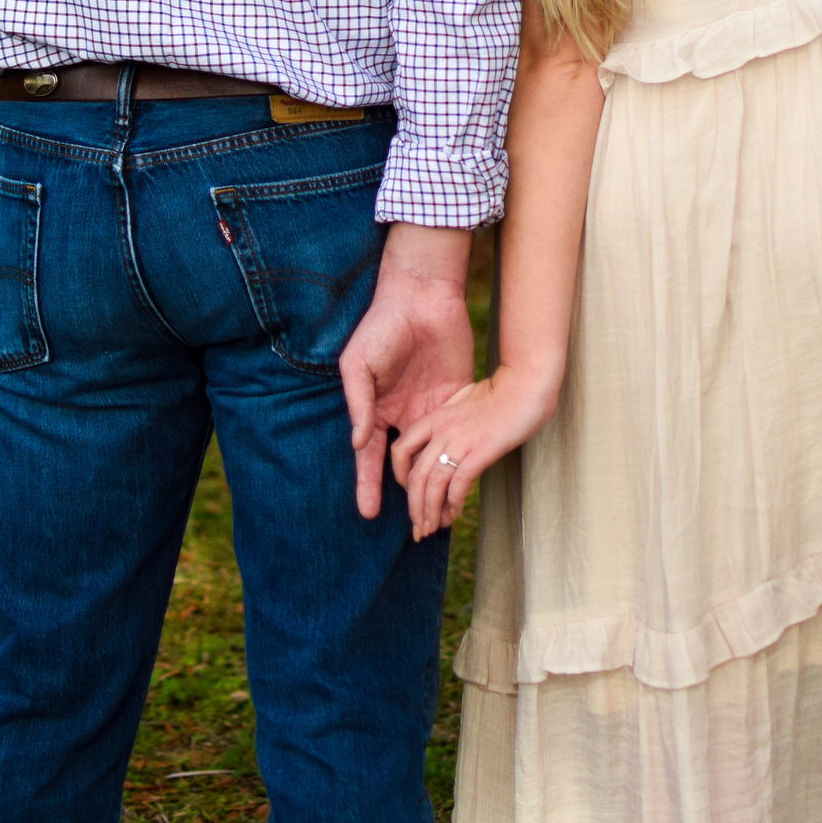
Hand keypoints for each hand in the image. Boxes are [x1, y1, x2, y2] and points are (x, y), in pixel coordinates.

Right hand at [339, 224, 473, 519]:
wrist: (422, 294)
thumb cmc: (382, 325)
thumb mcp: (359, 363)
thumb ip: (358, 402)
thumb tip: (359, 444)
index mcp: (374, 408)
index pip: (369, 456)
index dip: (368, 485)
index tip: (369, 513)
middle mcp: (401, 414)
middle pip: (402, 465)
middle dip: (405, 496)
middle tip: (413, 528)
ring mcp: (430, 407)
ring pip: (432, 455)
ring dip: (435, 483)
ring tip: (440, 514)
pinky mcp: (456, 396)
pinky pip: (456, 431)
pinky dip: (458, 455)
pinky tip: (463, 477)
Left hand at [391, 363, 559, 540]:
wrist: (526, 384)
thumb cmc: (502, 391)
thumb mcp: (465, 399)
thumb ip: (452, 419)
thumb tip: (449, 442)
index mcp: (436, 416)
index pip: (400, 449)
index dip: (399, 476)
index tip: (410, 493)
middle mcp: (442, 430)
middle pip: (414, 476)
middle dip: (413, 508)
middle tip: (419, 528)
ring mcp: (460, 440)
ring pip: (432, 485)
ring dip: (429, 512)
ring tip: (432, 529)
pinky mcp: (480, 450)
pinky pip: (458, 484)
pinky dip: (453, 503)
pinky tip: (455, 513)